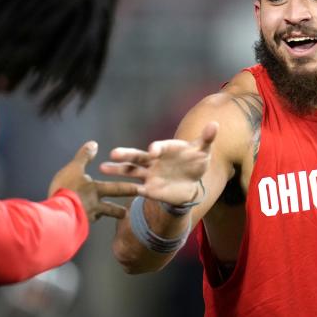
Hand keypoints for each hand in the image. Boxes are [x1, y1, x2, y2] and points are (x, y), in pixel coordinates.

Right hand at [48, 141, 138, 221]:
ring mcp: (86, 218)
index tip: (139, 190)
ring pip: (97, 217)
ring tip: (101, 218)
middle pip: (111, 209)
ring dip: (100, 217)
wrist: (58, 215)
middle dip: (119, 211)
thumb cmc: (66, 190)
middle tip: (125, 213)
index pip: (117, 189)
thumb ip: (84, 157)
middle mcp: (95, 206)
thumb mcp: (73, 169)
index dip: (128, 189)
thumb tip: (94, 144)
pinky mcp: (77, 227)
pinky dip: (83, 222)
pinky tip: (80, 222)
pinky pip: (83, 224)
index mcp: (96, 190)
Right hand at [100, 122, 217, 205]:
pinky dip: (129, 191)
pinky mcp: (150, 189)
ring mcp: (150, 175)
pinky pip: (137, 190)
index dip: (157, 148)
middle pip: (138, 156)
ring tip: (102, 168)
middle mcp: (154, 161)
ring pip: (131, 171)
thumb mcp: (203, 151)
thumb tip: (214, 124)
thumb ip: (207, 139)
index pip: (159, 147)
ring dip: (118, 170)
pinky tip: (114, 191)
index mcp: (166, 149)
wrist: (192, 182)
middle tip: (113, 153)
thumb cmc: (195, 162)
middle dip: (126, 155)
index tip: (153, 151)